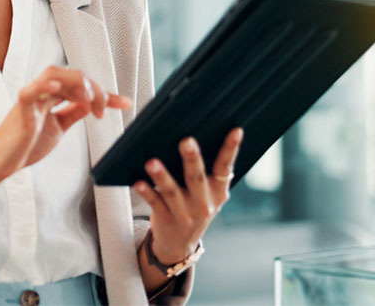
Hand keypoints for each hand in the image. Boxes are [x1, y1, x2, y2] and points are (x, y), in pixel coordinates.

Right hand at [0, 66, 131, 184]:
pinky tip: (58, 87)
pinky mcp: (20, 110)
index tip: (125, 103)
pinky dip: (43, 86)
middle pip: (71, 75)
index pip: (81, 86)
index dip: (105, 93)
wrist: (3, 165)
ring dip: (76, 83)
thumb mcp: (59, 127)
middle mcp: (42, 93)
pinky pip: (30, 92)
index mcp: (51, 96)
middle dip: (94, 88)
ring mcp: (31, 100)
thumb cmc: (26, 145)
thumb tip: (92, 103)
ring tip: (89, 99)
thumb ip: (74, 112)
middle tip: (104, 109)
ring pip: (54, 75)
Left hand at [133, 127, 243, 262]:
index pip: (225, 167)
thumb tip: (195, 134)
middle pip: (197, 178)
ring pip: (172, 191)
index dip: (231, 149)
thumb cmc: (194, 206)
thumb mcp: (208, 194)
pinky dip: (146, 192)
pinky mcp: (165, 219)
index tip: (236, 130)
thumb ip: (206, 171)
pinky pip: (155, 203)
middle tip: (187, 140)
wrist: (180, 243)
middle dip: (192, 159)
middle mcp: (203, 203)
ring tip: (152, 162)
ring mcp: (184, 213)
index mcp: (217, 191)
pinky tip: (138, 181)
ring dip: (162, 176)